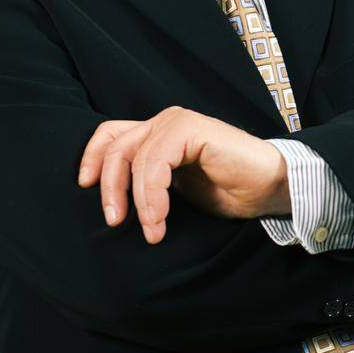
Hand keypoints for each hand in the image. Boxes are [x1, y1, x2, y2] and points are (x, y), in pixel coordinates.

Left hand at [78, 107, 288, 244]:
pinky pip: (155, 162)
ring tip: (151, 229)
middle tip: (115, 221)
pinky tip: (160, 218)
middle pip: (115, 148)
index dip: (91, 157)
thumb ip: (148, 182)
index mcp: (158, 134)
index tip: (84, 187)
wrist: (269, 188)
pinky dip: (152, 193)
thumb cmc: (228, 190)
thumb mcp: (175, 189)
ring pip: (133, 157)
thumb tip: (111, 202)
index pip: (111, 136)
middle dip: (109, 188)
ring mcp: (178, 123)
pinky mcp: (192, 128)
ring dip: (136, 199)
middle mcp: (166, 123)